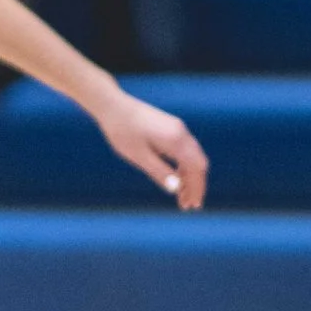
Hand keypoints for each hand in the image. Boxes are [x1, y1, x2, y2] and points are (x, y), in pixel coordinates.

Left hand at [96, 92, 208, 209]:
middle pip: (198, 163)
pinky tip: (176, 178)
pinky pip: (185, 149)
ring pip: (192, 156)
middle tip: (188, 206)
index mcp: (175, 140)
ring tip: (181, 196)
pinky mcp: (171, 127)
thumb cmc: (122, 131)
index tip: (193, 205)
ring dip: (189, 177)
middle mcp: (181, 132)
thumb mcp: (139, 156)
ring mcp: (177, 128)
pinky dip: (183, 166)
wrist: (113, 105)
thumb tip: (176, 189)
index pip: (197, 168)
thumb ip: (159, 172)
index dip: (197, 187)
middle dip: (195, 185)